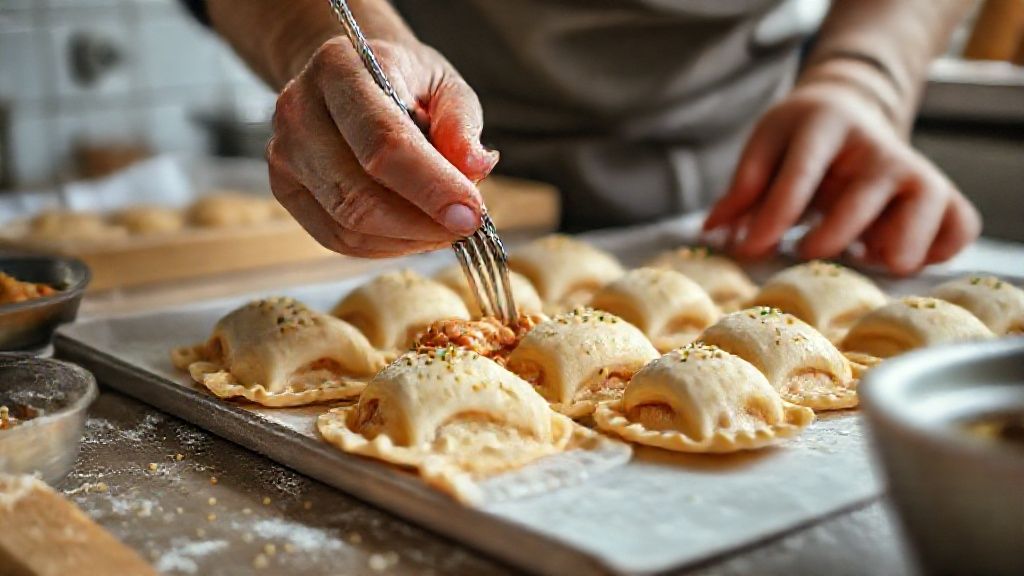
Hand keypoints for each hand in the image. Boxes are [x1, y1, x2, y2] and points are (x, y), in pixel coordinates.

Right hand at [267, 36, 498, 257]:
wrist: (347, 75)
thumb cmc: (401, 80)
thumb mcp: (442, 83)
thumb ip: (460, 123)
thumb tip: (476, 168)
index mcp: (340, 70)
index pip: (384, 143)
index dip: (431, 187)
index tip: (472, 213)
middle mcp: (300, 111)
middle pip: (359, 195)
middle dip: (423, 223)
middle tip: (466, 227)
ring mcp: (284, 154)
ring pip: (348, 224)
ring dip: (408, 239)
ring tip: (444, 227)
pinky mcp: (284, 189)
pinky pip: (337, 238)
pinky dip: (385, 246)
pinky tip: (414, 233)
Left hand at [704, 80, 980, 274]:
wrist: (851, 106)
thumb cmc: (800, 136)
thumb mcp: (764, 146)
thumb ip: (741, 190)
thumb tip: (713, 233)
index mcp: (826, 124)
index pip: (801, 173)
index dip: (775, 216)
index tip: (750, 250)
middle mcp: (879, 147)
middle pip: (867, 192)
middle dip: (836, 232)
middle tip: (807, 253)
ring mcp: (917, 171)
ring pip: (929, 206)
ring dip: (901, 244)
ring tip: (870, 261)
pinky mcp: (943, 196)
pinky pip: (959, 227)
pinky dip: (939, 251)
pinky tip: (898, 261)